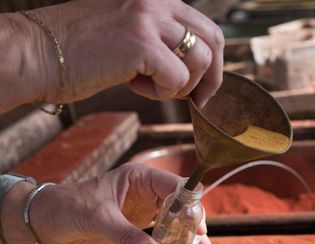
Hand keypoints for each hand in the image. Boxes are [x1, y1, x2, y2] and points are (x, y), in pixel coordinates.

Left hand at [2, 163, 215, 243]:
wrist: (44, 223)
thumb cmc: (67, 208)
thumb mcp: (98, 218)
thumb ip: (127, 237)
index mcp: (140, 177)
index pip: (175, 186)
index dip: (189, 203)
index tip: (195, 225)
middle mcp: (146, 192)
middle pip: (182, 204)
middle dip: (193, 223)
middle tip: (198, 243)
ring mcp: (143, 210)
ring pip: (176, 221)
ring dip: (190, 237)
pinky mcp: (137, 228)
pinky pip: (163, 236)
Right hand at [9, 0, 223, 107]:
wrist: (37, 53)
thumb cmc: (77, 50)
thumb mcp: (128, 33)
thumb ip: (160, 40)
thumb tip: (190, 65)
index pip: (205, 27)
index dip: (212, 61)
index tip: (203, 85)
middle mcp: (156, 1)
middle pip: (212, 40)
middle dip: (212, 76)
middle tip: (197, 98)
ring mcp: (148, 19)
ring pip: (199, 60)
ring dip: (181, 85)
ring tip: (149, 86)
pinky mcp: (140, 43)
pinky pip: (177, 78)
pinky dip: (163, 92)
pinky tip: (136, 87)